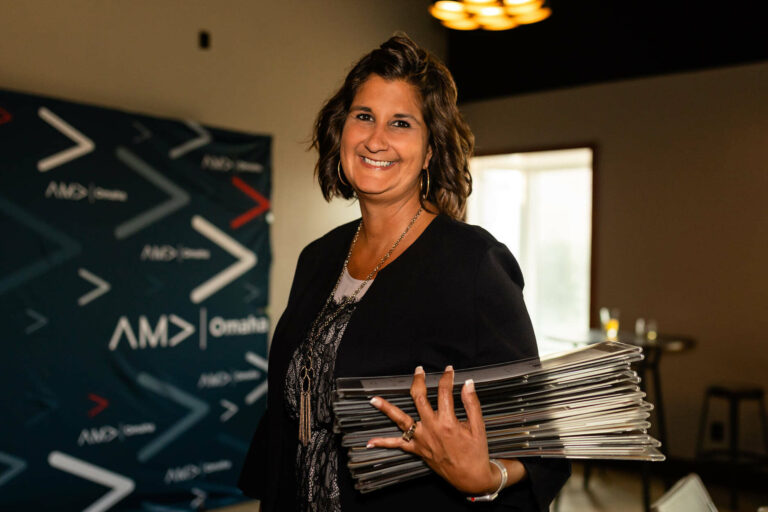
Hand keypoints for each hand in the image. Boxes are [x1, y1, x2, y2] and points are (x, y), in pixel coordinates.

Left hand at [366, 365, 523, 494]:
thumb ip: (471, 403)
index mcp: (447, 422)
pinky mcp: (418, 450)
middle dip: (418, 381)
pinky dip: (383, 443)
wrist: (470, 478)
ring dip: (386, 409)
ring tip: (374, 399)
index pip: (444, 392)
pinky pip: (398, 445)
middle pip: (419, 399)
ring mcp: (422, 439)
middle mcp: (431, 429)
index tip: (449, 371)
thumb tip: (467, 383)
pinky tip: (370, 442)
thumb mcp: (478, 427)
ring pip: (401, 420)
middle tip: (419, 371)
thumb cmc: (476, 452)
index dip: (446, 378)